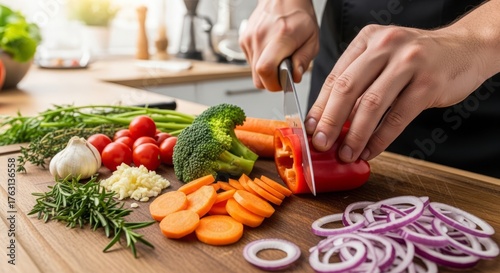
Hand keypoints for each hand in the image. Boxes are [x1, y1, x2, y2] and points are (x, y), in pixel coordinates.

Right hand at [239, 0, 318, 90]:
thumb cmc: (298, 16)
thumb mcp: (312, 39)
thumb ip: (304, 60)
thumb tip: (295, 77)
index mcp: (280, 37)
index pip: (265, 69)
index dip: (273, 83)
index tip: (283, 82)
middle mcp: (261, 38)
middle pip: (258, 77)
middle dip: (271, 81)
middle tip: (282, 72)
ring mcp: (250, 39)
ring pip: (254, 72)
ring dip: (266, 71)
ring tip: (278, 57)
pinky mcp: (244, 40)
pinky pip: (251, 62)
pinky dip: (261, 62)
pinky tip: (270, 51)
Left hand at [305, 24, 490, 162]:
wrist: (465, 49)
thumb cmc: (417, 59)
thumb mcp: (384, 57)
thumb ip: (359, 81)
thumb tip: (331, 119)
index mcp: (368, 40)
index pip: (335, 76)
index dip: (320, 106)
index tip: (311, 128)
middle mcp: (385, 46)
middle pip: (347, 89)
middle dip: (330, 121)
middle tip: (321, 145)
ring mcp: (408, 63)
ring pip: (371, 105)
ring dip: (355, 136)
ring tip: (346, 154)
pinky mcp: (428, 84)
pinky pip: (397, 118)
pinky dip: (380, 139)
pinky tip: (370, 151)